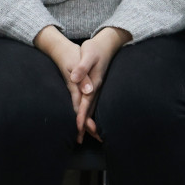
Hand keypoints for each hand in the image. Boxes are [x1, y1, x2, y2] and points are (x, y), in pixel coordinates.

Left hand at [70, 27, 130, 142]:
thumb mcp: (87, 54)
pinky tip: (88, 119)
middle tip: (80, 140)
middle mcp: (96, 88)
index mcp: (93, 83)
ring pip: (92, 109)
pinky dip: (89, 113)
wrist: (107, 44)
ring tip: (87, 136)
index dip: (81, 116)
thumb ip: (82, 68)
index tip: (78, 128)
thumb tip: (76, 81)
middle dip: (86, 125)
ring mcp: (97, 88)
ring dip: (89, 122)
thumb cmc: (95, 48)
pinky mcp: (96, 86)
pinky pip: (92, 103)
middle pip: (90, 110)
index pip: (85, 103)